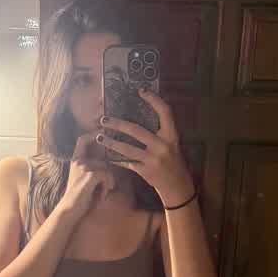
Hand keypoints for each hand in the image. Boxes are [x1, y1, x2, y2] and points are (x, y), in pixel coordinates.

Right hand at [60, 130, 115, 219]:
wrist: (70, 209)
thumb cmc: (80, 197)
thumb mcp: (84, 179)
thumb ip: (92, 168)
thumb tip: (107, 161)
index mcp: (75, 160)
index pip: (82, 139)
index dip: (93, 135)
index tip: (102, 133)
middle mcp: (78, 161)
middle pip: (103, 160)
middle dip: (109, 174)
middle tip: (108, 186)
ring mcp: (83, 167)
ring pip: (107, 169)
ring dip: (109, 183)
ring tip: (103, 193)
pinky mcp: (90, 175)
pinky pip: (107, 175)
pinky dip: (107, 187)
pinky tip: (101, 196)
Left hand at [97, 88, 194, 202]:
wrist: (177, 186)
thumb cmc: (174, 162)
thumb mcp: (173, 144)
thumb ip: (161, 132)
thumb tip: (141, 116)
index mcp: (172, 136)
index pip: (165, 112)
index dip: (154, 100)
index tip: (141, 91)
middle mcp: (163, 146)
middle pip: (137, 130)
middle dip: (118, 124)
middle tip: (104, 119)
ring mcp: (153, 159)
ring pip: (127, 148)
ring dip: (111, 142)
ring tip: (100, 137)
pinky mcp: (145, 171)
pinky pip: (127, 162)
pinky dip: (116, 159)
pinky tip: (107, 155)